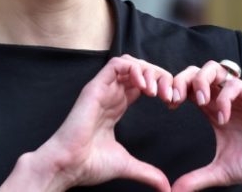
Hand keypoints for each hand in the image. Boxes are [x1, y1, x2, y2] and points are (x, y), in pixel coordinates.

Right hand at [0, 54, 172, 191]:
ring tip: (157, 91)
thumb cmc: (88, 164)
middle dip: (160, 77)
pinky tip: (145, 87)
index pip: (142, 83)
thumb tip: (166, 187)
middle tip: (171, 95)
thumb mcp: (126, 164)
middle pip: (140, 70)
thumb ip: (147, 172)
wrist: (69, 166)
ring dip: (149, 71)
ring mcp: (102, 89)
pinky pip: (116, 64)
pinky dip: (135, 70)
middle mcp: (110, 94)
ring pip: (130, 63)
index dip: (161, 87)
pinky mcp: (95, 87)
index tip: (173, 103)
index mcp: (116, 106)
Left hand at [170, 61, 241, 191]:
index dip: (175, 89)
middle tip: (175, 98)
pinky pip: (235, 85)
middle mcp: (226, 97)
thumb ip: (196, 178)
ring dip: (201, 82)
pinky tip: (222, 118)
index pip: (189, 87)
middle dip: (182, 79)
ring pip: (215, 69)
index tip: (169, 104)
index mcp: (214, 108)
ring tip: (200, 103)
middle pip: (197, 72)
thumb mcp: (221, 171)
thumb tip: (173, 191)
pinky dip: (224, 98)